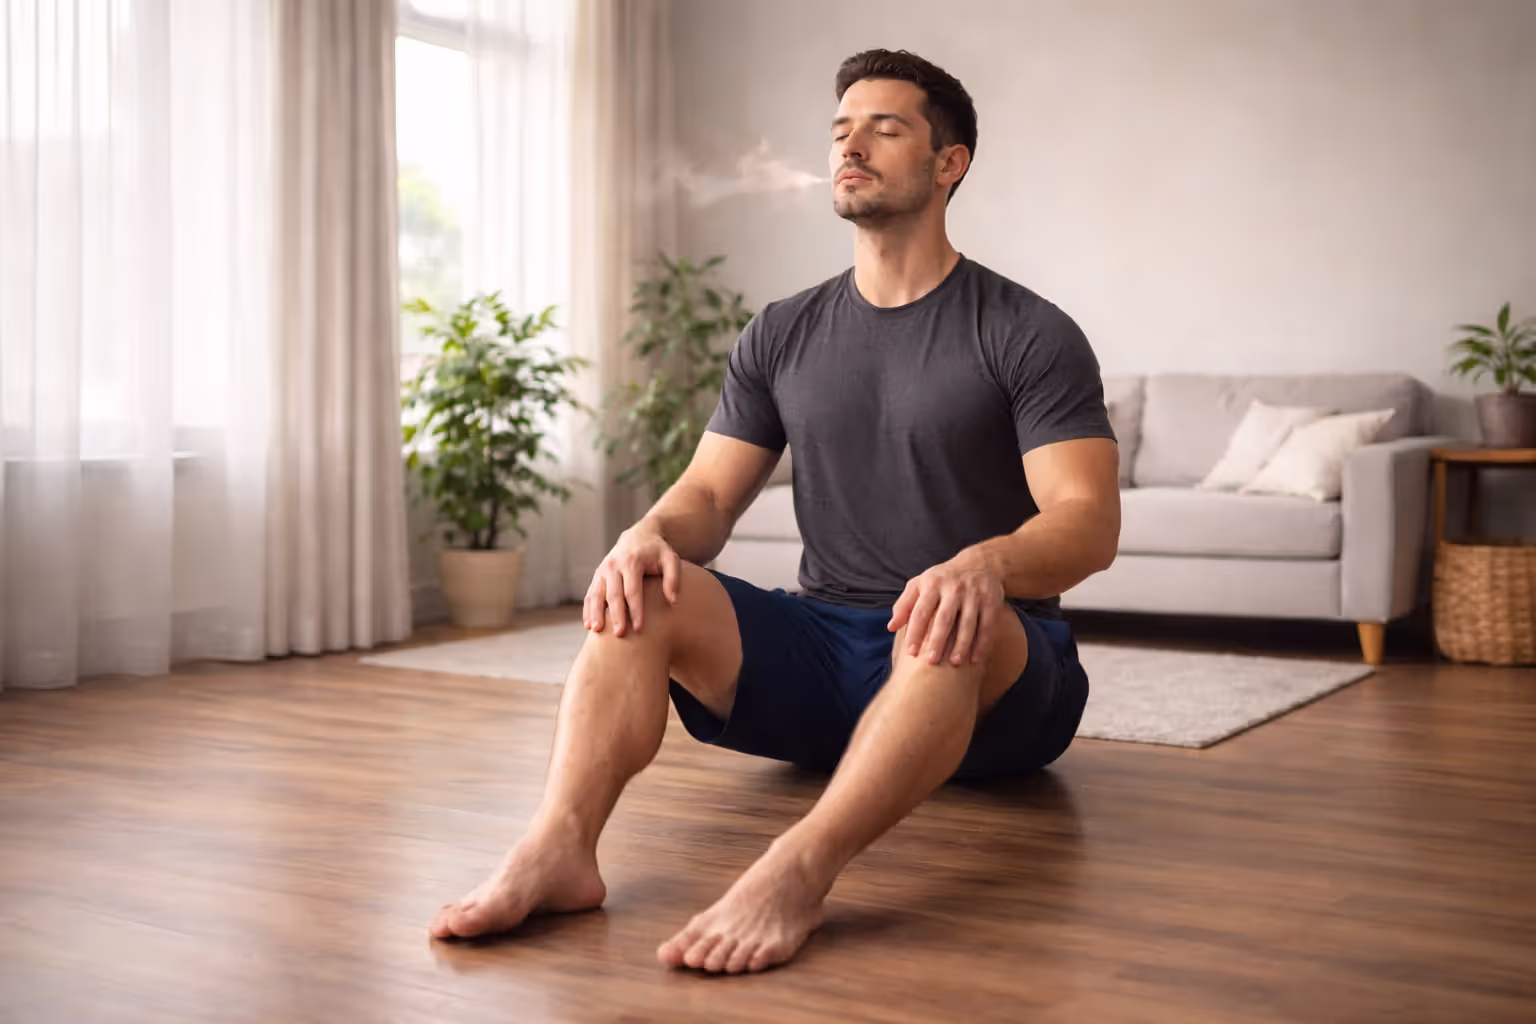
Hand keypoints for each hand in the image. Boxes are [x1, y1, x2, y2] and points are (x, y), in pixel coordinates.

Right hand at [583, 524, 681, 636]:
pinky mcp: (597, 576)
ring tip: (597, 631)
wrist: (638, 536)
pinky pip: (590, 595)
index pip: (632, 590)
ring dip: (596, 613)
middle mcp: (613, 565)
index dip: (635, 610)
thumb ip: (673, 578)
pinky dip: (588, 610)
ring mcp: (602, 571)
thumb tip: (673, 601)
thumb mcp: (670, 559)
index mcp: (631, 562)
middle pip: (613, 594)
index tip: (639, 628)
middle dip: (616, 615)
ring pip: (596, 595)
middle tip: (619, 634)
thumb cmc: (657, 552)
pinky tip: (589, 626)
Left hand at [887, 549, 1005, 666]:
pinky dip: (982, 643)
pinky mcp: (991, 601)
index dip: (915, 632)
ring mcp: (974, 595)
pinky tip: (975, 658)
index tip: (911, 652)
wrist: (978, 563)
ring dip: (962, 644)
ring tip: (954, 662)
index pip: (921, 611)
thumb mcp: (920, 584)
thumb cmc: (942, 579)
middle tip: (932, 661)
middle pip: (944, 618)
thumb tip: (891, 627)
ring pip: (967, 623)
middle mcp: (953, 589)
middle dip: (938, 640)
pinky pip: (987, 625)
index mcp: (933, 585)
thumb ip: (904, 605)